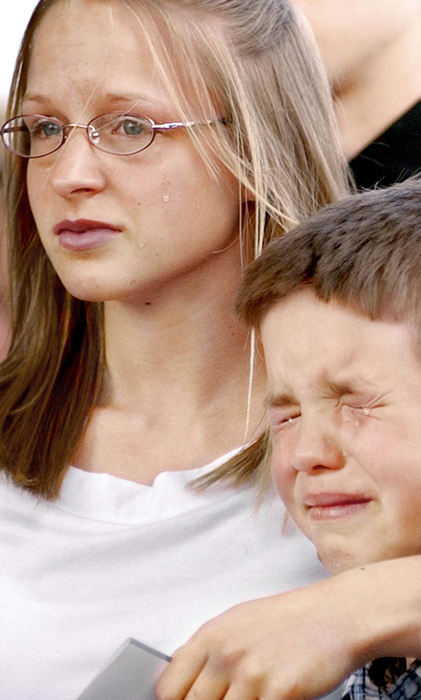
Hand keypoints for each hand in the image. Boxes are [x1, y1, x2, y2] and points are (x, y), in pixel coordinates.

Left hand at [155, 577, 358, 699]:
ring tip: (254, 698)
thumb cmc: (291, 619)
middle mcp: (226, 655)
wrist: (337, 616)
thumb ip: (209, 652)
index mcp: (211, 636)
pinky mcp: (279, 694)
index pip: (168, 689)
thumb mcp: (239, 623)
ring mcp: (252, 676)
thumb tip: (179, 681)